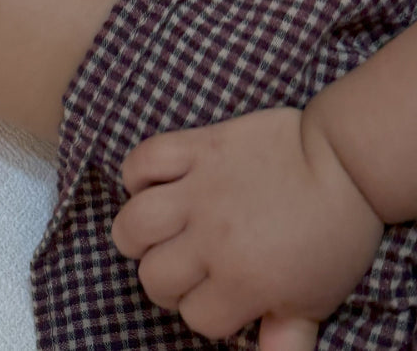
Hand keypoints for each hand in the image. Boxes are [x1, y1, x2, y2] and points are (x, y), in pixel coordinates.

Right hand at [110, 107, 383, 345]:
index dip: (207, 314)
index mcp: (244, 280)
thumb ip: (286, 337)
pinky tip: (154, 186)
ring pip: (134, 222)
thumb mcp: (316, 298)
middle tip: (186, 269)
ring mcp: (200, 188)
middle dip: (166, 282)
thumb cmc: (335, 233)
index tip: (222, 298)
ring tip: (157, 232)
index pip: (195, 317)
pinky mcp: (198, 146)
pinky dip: (137, 174)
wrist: (345, 161)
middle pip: (154, 276)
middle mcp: (212, 237)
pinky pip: (144, 159)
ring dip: (137, 234)